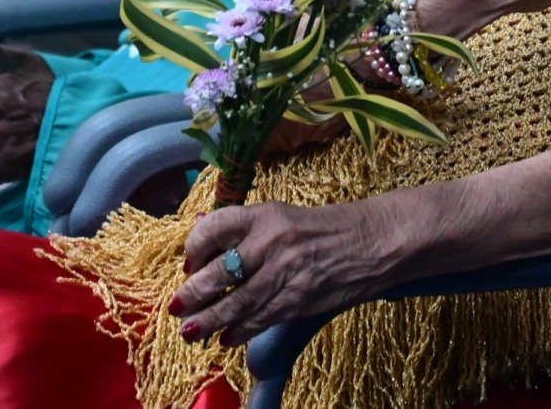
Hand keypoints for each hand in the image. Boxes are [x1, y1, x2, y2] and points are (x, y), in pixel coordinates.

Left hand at [169, 200, 395, 344]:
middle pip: (218, 272)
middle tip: (177, 305)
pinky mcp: (297, 299)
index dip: (194, 248)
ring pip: (235, 302)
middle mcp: (271, 241)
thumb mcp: (284, 216)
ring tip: (190, 331)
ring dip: (208, 320)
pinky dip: (239, 331)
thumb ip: (246, 229)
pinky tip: (226, 338)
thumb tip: (203, 232)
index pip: (213, 227)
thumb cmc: (328, 228)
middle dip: (192, 293)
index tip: (190, 262)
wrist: (373, 242)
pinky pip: (259, 318)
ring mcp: (284, 272)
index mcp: (265, 214)